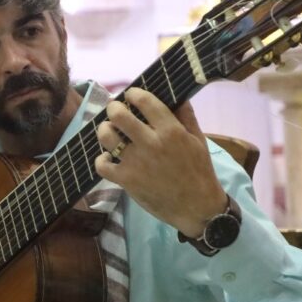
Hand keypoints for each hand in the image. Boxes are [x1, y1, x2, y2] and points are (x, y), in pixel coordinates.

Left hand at [94, 87, 226, 237]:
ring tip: (109, 131)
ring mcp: (135, 162)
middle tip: (115, 110)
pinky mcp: (126, 179)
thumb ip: (186, 116)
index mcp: (171, 131)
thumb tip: (177, 95)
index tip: (130, 95)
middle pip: (119, 115)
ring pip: (106, 136)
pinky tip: (108, 157)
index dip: (133, 94)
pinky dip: (101, 159)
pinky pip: (102, 164)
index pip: (145, 101)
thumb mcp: (198, 140)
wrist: (197, 207)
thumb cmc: (199, 171)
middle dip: (113, 108)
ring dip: (104, 130)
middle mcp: (151, 143)